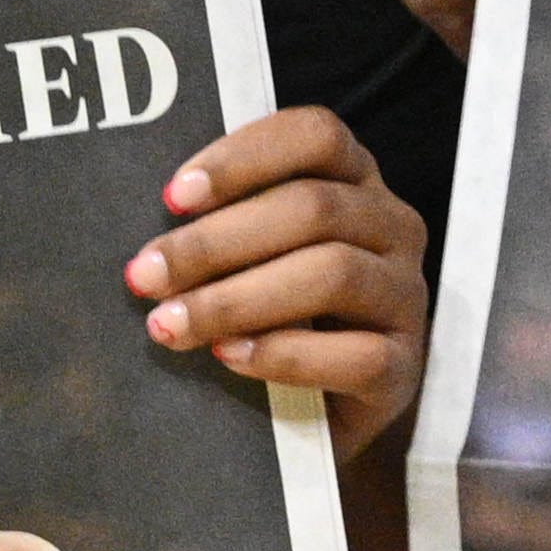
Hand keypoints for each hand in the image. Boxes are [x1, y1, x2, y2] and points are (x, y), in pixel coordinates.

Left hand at [134, 105, 430, 441]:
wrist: (321, 413)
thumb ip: (224, 229)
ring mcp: (405, 296)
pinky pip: (354, 354)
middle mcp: (393, 228)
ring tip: (169, 324)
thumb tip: (147, 234)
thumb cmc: (271, 319)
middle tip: (145, 276)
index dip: (245, 157)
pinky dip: (283, 354)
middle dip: (215, 242)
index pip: (317, 136)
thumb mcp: (254, 258)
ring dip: (237, 298)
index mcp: (356, 184)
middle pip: (315, 208)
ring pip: (333, 272)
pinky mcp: (403, 367)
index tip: (174, 197)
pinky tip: (230, 357)